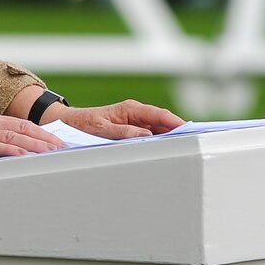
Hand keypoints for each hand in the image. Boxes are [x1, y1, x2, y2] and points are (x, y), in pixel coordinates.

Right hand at [0, 112, 64, 165]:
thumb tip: (18, 155)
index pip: (22, 124)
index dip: (43, 133)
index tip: (60, 142)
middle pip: (23, 127)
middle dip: (46, 138)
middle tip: (64, 148)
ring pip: (13, 135)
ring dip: (35, 144)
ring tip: (52, 152)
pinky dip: (11, 150)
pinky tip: (24, 155)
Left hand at [47, 99, 184, 138]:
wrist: (69, 123)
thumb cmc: (83, 124)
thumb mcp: (102, 129)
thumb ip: (124, 132)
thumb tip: (147, 136)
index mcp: (131, 110)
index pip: (160, 115)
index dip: (177, 123)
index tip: (191, 131)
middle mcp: (136, 114)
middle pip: (164, 122)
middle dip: (179, 132)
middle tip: (196, 144)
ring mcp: (135, 122)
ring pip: (159, 130)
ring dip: (171, 139)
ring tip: (187, 151)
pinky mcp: (133, 131)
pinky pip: (151, 136)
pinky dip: (160, 143)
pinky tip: (168, 154)